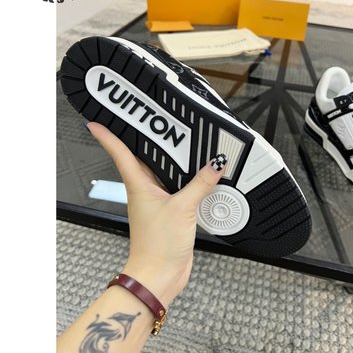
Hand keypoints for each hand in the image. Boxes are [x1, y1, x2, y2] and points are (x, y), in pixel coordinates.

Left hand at [87, 122, 225, 307]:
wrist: (160, 274)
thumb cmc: (158, 245)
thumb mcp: (182, 208)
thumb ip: (200, 184)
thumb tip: (215, 164)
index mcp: (138, 185)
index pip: (120, 154)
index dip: (108, 137)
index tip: (96, 123)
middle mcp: (145, 190)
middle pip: (142, 158)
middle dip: (145, 141)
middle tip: (150, 120)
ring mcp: (157, 200)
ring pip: (163, 172)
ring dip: (171, 160)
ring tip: (181, 141)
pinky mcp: (170, 211)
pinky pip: (178, 188)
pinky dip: (187, 179)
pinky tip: (199, 173)